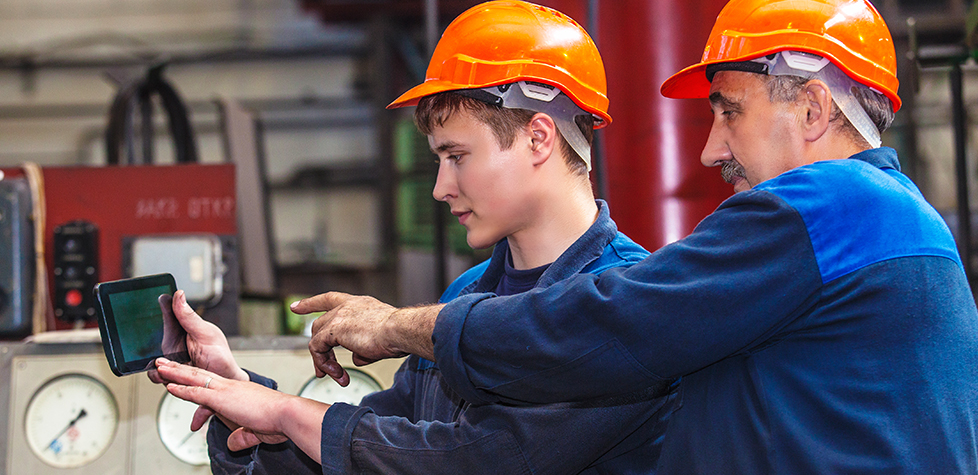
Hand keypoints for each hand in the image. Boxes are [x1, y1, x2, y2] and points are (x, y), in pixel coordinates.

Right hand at [149, 290, 248, 384]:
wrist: (224, 379)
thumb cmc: (219, 355)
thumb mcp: (207, 334)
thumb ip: (190, 317)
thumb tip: (179, 295)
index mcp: (183, 326)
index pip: (167, 311)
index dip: (160, 305)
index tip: (156, 301)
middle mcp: (173, 340)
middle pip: (152, 333)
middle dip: (149, 336)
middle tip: (164, 344)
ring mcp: (169, 357)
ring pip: (150, 355)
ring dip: (156, 360)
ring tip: (166, 362)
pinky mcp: (168, 373)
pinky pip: (155, 374)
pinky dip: (157, 374)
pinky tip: (167, 374)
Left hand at [155, 358, 328, 458]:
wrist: (286, 414)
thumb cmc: (278, 420)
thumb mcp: (255, 432)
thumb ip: (242, 437)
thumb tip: (233, 444)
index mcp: (238, 390)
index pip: (211, 381)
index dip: (195, 376)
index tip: (184, 373)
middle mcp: (230, 386)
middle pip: (199, 374)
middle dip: (180, 368)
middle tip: (165, 362)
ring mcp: (225, 390)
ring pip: (194, 378)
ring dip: (175, 373)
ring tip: (160, 368)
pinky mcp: (222, 398)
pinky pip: (196, 393)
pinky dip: (181, 389)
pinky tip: (169, 387)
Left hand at [295, 292, 440, 384]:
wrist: (400, 330)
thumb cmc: (398, 334)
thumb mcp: (378, 340)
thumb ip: (363, 347)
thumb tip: (357, 358)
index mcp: (358, 303)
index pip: (329, 299)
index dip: (311, 303)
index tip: (296, 307)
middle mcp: (346, 306)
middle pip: (319, 324)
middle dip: (317, 347)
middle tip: (322, 369)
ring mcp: (339, 316)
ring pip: (317, 338)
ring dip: (324, 360)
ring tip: (335, 375)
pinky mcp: (334, 329)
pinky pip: (318, 348)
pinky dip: (325, 363)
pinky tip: (337, 373)